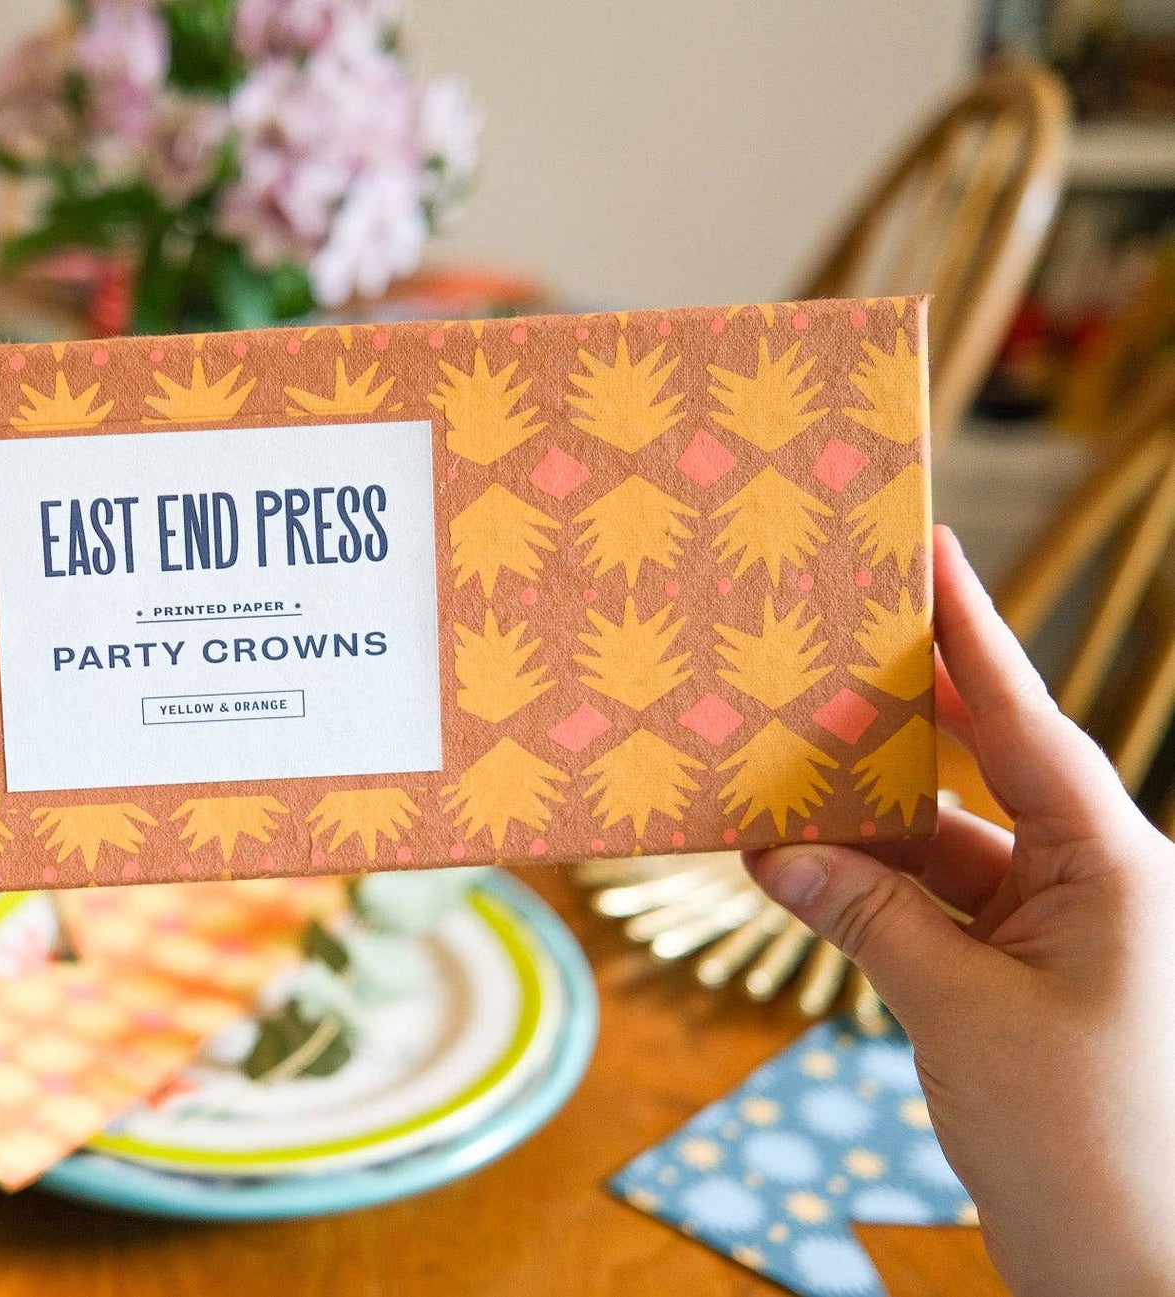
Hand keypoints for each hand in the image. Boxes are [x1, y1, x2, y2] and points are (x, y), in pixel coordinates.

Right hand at [747, 526, 1174, 1295]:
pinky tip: (799, 870)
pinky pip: (937, 904)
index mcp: (1113, 865)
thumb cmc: (1079, 1139)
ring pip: (946, 842)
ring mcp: (1060, 927)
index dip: (972, 632)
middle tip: (828, 641)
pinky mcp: (1025, 974)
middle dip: (904, 713)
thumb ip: (867, 918)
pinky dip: (872, 890)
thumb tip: (772, 849)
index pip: (1026, 723)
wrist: (1131, 1266)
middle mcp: (1093, 878)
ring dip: (864, 824)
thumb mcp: (958, 1013)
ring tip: (775, 773)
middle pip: (985, 765)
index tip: (928, 550)